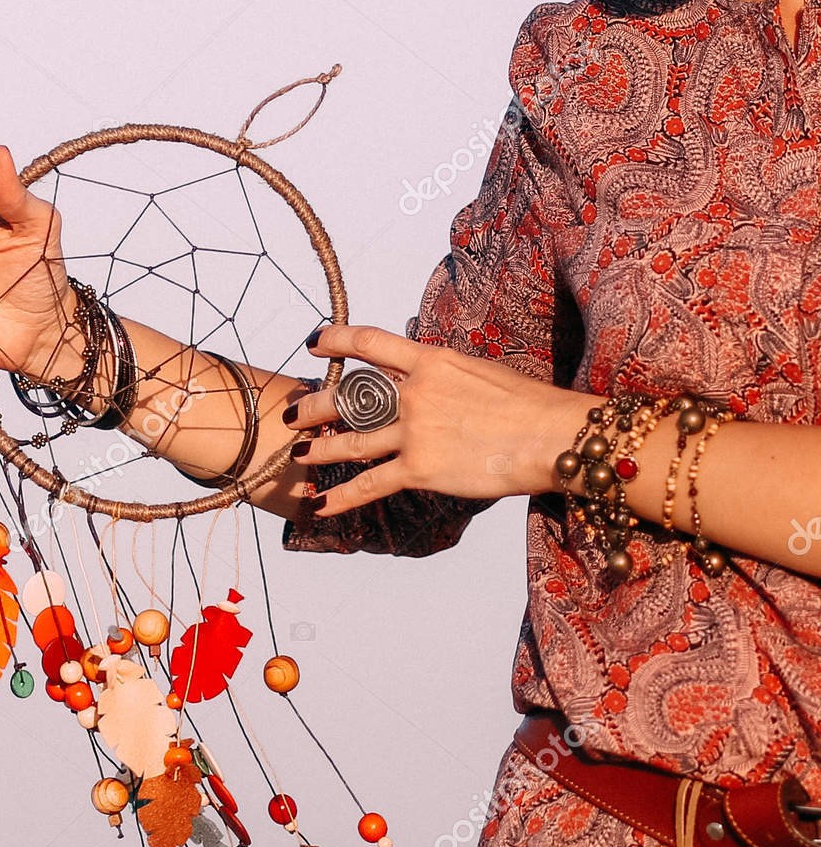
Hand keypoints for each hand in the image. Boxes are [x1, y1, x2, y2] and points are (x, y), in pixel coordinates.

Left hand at [290, 324, 590, 515]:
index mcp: (431, 360)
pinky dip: (339, 498)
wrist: (554, 435)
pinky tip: (317, 505)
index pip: (370, 343)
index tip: (314, 343)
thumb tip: (429, 382)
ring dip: (319, 450)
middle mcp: (414, 393)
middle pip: (348, 397)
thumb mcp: (480, 373)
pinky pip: (368, 485)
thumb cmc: (531, 405)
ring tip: (298, 456)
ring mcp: (413, 431)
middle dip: (313, 406)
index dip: (335, 340)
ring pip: (350, 442)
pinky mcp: (419, 469)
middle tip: (292, 413)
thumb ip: (446, 378)